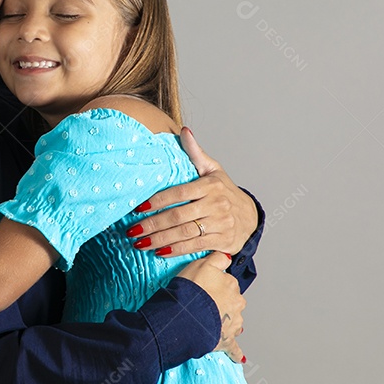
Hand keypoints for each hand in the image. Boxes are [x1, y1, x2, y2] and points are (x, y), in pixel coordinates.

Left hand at [126, 126, 257, 258]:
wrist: (251, 216)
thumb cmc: (224, 191)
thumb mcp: (213, 170)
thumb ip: (196, 153)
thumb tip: (184, 131)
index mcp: (210, 185)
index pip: (179, 193)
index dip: (157, 201)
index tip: (138, 208)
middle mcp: (216, 204)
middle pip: (178, 216)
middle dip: (152, 224)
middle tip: (132, 231)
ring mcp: (220, 224)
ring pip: (184, 233)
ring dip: (160, 240)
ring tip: (140, 243)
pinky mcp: (223, 241)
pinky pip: (195, 246)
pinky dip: (176, 250)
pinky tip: (159, 252)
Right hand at [176, 252, 245, 362]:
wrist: (186, 315)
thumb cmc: (192, 290)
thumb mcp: (202, 263)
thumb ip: (217, 259)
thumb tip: (227, 256)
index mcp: (232, 286)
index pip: (228, 282)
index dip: (215, 284)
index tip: (206, 286)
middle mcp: (236, 305)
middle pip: (232, 302)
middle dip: (222, 303)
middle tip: (205, 303)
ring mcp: (232, 324)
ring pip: (233, 321)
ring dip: (225, 322)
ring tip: (211, 322)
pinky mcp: (226, 341)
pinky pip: (234, 349)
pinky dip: (236, 353)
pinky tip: (240, 358)